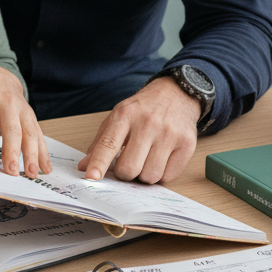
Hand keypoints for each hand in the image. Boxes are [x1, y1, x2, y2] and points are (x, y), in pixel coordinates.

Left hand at [0, 64, 49, 176]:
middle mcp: (7, 103)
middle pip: (11, 130)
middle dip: (12, 152)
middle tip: (10, 172)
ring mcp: (22, 109)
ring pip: (29, 132)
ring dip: (32, 154)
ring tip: (30, 173)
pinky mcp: (31, 116)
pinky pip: (39, 134)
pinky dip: (43, 152)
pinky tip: (45, 167)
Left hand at [77, 77, 200, 183]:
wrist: (176, 94)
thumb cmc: (143, 109)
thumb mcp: (117, 117)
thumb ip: (100, 143)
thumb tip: (84, 167)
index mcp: (125, 115)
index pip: (108, 144)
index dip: (99, 163)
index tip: (92, 177)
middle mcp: (148, 123)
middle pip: (129, 168)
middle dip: (124, 173)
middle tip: (128, 163)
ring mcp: (169, 134)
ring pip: (149, 176)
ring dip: (144, 175)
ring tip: (145, 159)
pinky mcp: (187, 144)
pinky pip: (168, 177)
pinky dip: (161, 174)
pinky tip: (160, 159)